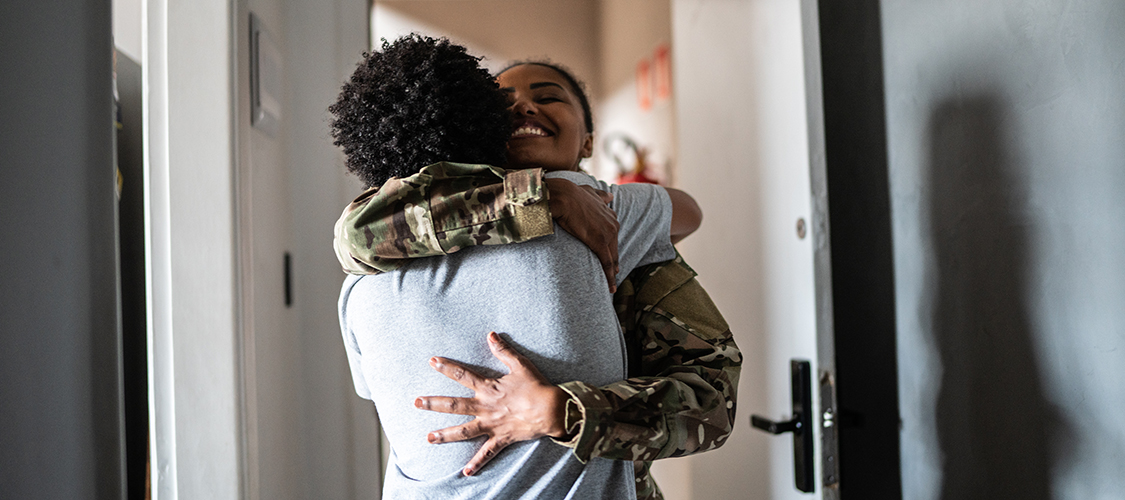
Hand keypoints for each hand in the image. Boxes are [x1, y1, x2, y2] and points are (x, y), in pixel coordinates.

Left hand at [415, 332, 568, 476]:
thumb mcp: (520, 364)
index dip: (447, 367)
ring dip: (445, 434)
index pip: (463, 375)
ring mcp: (491, 425)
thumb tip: (491, 335)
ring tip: (429, 438)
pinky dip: (477, 463)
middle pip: (454, 405)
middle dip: (434, 403)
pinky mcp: (501, 438)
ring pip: (464, 431)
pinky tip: (465, 472)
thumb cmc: (536, 386)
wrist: (552, 410)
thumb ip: (503, 350)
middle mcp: (485, 407)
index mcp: (488, 388)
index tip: (432, 362)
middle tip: (416, 402)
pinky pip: (487, 453)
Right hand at [545, 178, 619, 291]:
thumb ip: (600, 195)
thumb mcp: (589, 192)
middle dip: (615, 261)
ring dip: (613, 272)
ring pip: (612, 257)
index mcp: (609, 214)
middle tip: (615, 274)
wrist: (563, 196)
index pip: (612, 235)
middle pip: (614, 247)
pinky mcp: (600, 243)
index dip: (611, 247)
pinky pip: (607, 263)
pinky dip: (610, 276)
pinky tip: (611, 286)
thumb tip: (610, 196)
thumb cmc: (570, 193)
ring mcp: (608, 233)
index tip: (611, 256)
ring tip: (612, 285)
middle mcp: (612, 224)